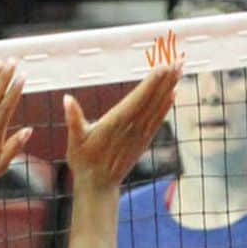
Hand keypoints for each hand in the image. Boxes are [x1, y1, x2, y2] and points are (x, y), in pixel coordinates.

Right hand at [65, 65, 180, 189]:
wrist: (99, 185)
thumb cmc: (83, 161)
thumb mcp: (74, 140)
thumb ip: (72, 119)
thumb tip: (66, 98)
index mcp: (116, 123)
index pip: (138, 99)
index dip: (151, 83)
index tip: (163, 68)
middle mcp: (132, 127)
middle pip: (152, 99)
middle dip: (166, 80)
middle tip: (178, 62)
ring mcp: (140, 134)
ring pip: (158, 107)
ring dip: (169, 88)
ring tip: (179, 71)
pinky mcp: (144, 140)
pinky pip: (158, 119)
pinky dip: (166, 106)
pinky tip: (173, 94)